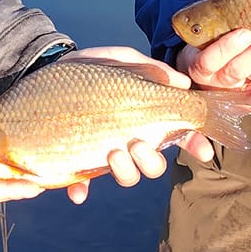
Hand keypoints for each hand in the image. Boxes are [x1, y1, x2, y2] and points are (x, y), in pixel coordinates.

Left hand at [41, 47, 212, 200]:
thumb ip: (149, 68)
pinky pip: (82, 184)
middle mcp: (129, 140)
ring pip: (127, 176)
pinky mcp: (76, 161)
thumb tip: (182, 82)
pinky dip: (81, 191)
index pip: (178, 134)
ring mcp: (104, 153)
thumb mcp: (120, 59)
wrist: (46, 72)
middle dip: (152, 160)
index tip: (203, 152)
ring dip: (126, 171)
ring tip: (113, 153)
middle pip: (153, 164)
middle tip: (138, 143)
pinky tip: (78, 192)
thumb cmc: (90, 68)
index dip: (194, 144)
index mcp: (146, 118)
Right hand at [176, 28, 250, 116]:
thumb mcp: (208, 35)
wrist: (211, 72)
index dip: (227, 47)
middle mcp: (216, 87)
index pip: (210, 60)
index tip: (246, 32)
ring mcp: (237, 100)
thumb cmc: (213, 45)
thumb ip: (220, 25)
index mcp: (201, 67)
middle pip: (235, 74)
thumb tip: (248, 0)